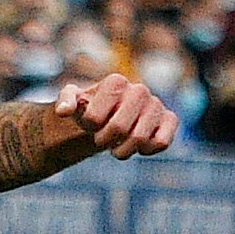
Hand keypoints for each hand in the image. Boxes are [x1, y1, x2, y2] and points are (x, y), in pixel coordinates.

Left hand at [56, 71, 177, 159]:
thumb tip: (63, 111)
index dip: (90, 126)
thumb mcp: (72, 101)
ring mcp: (156, 104)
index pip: (95, 116)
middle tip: (102, 139)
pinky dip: (147, 150)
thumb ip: (64, 101)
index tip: (90, 124)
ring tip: (117, 149)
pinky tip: (139, 147)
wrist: (112, 115)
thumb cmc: (91, 108)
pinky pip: (161, 142)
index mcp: (116, 82)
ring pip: (140, 138)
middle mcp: (139, 90)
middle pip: (119, 129)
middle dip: (105, 140)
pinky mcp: (170, 119)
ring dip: (123, 151)